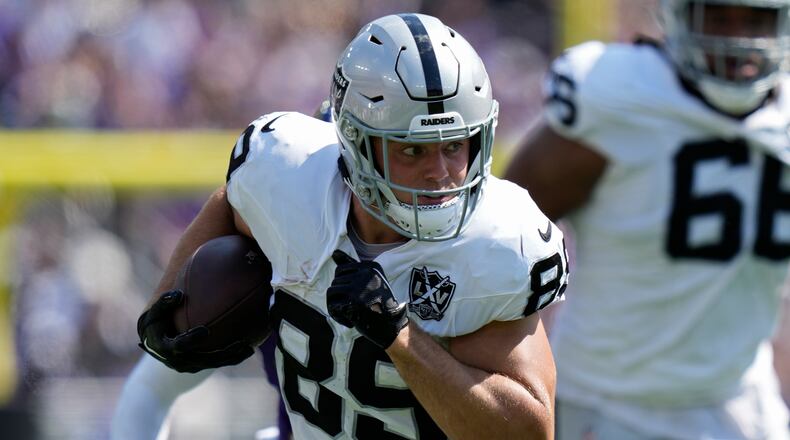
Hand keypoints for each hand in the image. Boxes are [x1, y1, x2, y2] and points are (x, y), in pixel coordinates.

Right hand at [137, 290, 253, 372]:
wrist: (157, 342)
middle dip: (221, 353)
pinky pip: (218, 362)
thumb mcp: (155, 313)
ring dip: (231, 357)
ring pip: (213, 363)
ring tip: (249, 347)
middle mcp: (178, 360)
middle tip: (239, 344)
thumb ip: (164, 304)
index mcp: (165, 348)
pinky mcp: (200, 366)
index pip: (179, 346)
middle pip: (202, 359)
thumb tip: (179, 294)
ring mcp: (190, 365)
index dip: (191, 340)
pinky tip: (250, 347)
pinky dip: (232, 357)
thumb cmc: (158, 322)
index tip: (205, 330)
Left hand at [327, 250, 407, 348]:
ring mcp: (358, 288)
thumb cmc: (379, 304)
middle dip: (340, 297)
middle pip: (335, 281)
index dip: (344, 286)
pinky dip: (337, 315)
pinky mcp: (352, 302)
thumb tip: (334, 253)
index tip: (356, 297)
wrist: (392, 326)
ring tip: (349, 313)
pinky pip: (332, 305)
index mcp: (370, 267)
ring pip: (331, 292)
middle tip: (353, 307)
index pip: (341, 270)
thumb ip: (352, 266)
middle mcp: (365, 274)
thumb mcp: (370, 281)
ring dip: (336, 305)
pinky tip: (349, 321)